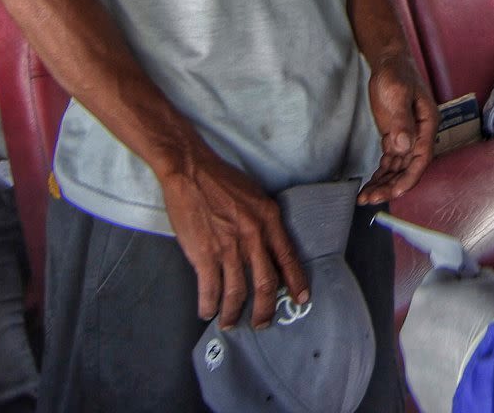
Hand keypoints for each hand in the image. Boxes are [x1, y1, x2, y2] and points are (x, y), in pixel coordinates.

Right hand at [159, 150, 308, 331]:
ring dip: (234, 313)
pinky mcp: (204, 254)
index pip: (288, 257)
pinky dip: (209, 305)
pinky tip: (207, 311)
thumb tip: (269, 248)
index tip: (302, 299)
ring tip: (231, 323)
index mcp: (269, 219)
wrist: (191, 171)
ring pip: (237, 292)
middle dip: (266, 309)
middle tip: (264, 323)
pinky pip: (210, 289)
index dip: (296, 282)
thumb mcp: (255, 196)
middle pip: (266, 283)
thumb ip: (264, 223)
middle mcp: (253, 236)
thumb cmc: (222, 180)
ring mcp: (228, 248)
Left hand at [359, 55, 437, 204]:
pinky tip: (370, 186)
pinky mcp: (395, 137)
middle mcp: (419, 135)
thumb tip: (404, 147)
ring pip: (398, 168)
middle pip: (408, 168)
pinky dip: (381, 174)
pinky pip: (390, 162)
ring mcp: (407, 137)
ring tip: (365, 197)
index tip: (394, 192)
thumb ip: (401, 120)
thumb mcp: (398, 93)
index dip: (409, 178)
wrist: (388, 61)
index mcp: (427, 125)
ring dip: (384, 184)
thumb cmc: (396, 73)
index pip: (421, 159)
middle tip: (370, 199)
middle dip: (391, 186)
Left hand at [399, 267, 493, 412]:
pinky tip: (472, 376)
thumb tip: (475, 279)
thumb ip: (482, 278)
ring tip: (476, 357)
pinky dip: (449, 376)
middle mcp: (412, 329)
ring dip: (447, 349)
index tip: (478, 293)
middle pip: (430, 315)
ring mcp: (414, 365)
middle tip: (479, 328)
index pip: (441, 278)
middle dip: (450, 318)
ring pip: (430, 349)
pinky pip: (436, 377)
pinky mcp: (422, 394)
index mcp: (427, 296)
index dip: (461, 283)